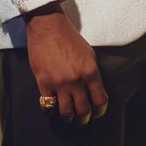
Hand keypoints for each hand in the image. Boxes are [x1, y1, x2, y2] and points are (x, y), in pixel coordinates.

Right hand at [25, 2, 107, 123]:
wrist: (48, 26)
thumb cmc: (69, 37)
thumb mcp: (88, 53)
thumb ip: (91, 72)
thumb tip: (93, 89)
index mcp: (91, 71)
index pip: (100, 100)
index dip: (100, 110)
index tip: (97, 112)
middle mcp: (77, 80)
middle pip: (84, 110)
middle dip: (84, 118)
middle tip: (82, 118)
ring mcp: (60, 83)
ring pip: (66, 113)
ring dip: (68, 118)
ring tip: (68, 116)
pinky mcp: (44, 83)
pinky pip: (48, 106)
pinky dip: (50, 110)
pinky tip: (52, 108)